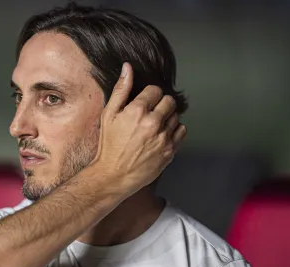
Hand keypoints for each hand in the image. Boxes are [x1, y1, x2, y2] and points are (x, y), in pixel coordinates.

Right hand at [92, 62, 185, 196]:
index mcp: (137, 110)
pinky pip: (181, 131)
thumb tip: (127, 68)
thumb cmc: (109, 145)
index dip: (148, 95)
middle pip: (169, 101)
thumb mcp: (108, 115)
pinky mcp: (170, 150)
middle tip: (149, 114)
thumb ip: (121, 90)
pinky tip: (160, 136)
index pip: (155, 90)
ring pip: (176, 116)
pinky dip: (173, 131)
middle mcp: (153, 123)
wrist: (114, 175)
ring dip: (167, 118)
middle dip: (160, 104)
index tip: (143, 103)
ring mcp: (164, 137)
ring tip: (153, 127)